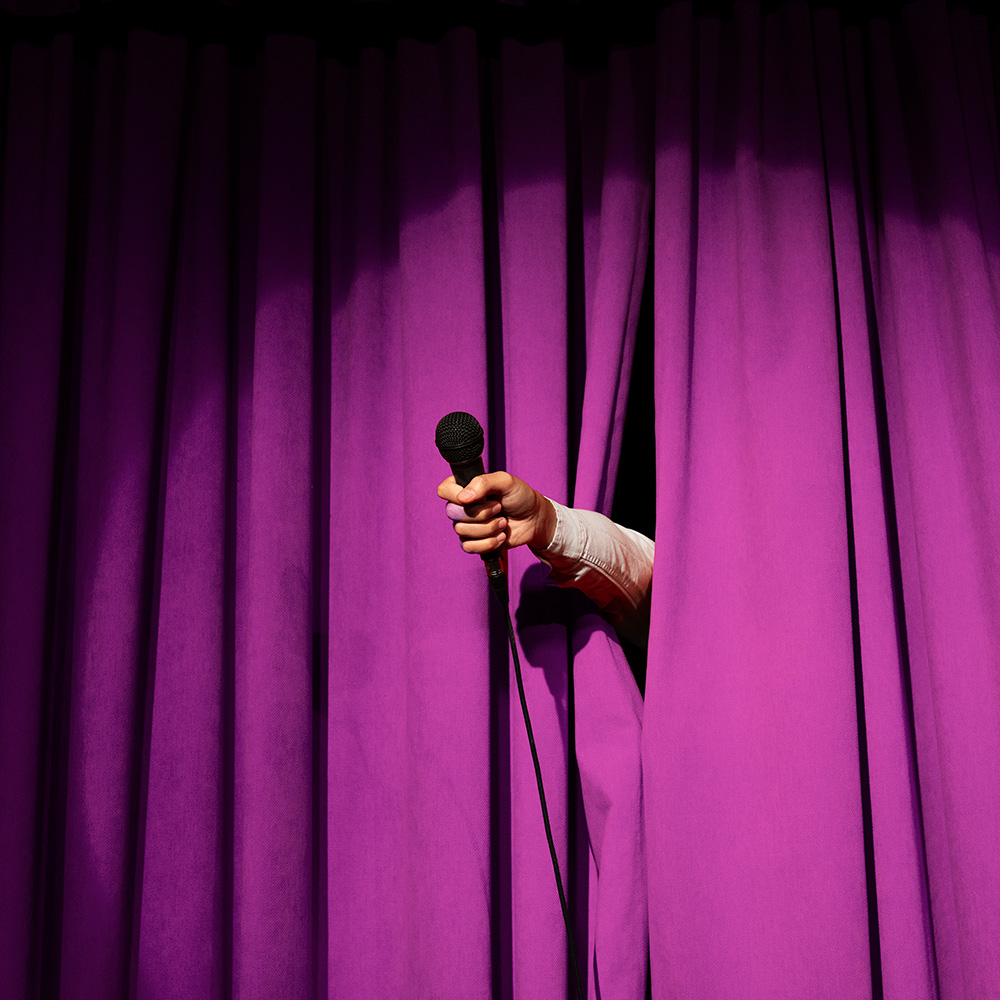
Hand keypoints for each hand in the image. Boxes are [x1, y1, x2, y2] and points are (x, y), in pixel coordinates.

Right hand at [437, 471, 555, 554]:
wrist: (533, 519)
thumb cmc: (520, 497)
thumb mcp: (506, 481)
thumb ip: (484, 482)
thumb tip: (463, 497)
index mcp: (465, 487)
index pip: (444, 490)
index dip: (457, 496)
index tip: (479, 497)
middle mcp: (462, 506)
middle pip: (453, 513)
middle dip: (481, 513)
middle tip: (498, 507)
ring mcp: (467, 525)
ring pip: (462, 531)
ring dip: (488, 528)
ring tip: (503, 522)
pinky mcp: (474, 542)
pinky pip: (468, 547)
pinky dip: (489, 542)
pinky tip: (500, 536)